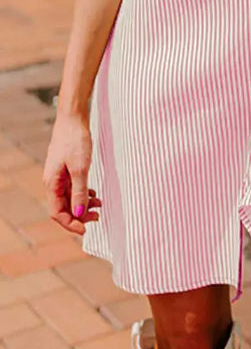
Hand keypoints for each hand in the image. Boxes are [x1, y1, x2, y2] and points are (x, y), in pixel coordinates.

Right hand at [42, 110, 101, 234]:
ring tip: (99, 204)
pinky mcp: (66, 168)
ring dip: (83, 204)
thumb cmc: (75, 140)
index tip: (86, 229)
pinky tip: (94, 192)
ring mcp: (59, 174)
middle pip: (63, 207)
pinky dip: (83, 193)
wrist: (73, 118)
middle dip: (79, 215)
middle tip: (97, 216)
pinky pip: (73, 187)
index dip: (71, 224)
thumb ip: (80, 192)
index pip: (57, 213)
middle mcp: (53, 181)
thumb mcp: (80, 168)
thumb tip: (80, 214)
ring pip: (69, 197)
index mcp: (52, 183)